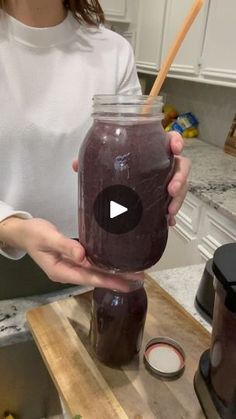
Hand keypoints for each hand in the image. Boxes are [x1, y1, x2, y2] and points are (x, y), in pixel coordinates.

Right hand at [0, 217, 140, 290]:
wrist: (23, 232)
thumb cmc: (33, 233)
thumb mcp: (47, 238)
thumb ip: (65, 246)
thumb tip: (83, 255)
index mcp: (61, 271)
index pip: (89, 277)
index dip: (108, 280)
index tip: (127, 283)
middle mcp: (67, 273)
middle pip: (95, 278)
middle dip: (116, 280)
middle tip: (139, 279)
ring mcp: (70, 267)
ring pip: (94, 272)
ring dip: (113, 274)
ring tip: (133, 274)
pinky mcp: (73, 260)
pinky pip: (91, 265)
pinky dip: (104, 265)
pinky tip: (116, 264)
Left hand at [73, 132, 190, 226]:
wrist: (115, 193)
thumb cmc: (116, 170)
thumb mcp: (103, 165)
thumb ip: (91, 162)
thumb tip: (76, 165)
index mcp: (151, 151)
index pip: (169, 140)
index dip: (176, 141)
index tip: (175, 148)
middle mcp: (162, 166)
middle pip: (182, 166)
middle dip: (180, 177)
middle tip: (171, 190)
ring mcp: (165, 183)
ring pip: (181, 187)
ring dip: (179, 199)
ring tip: (169, 211)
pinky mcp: (164, 200)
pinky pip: (173, 206)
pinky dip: (171, 216)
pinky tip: (167, 223)